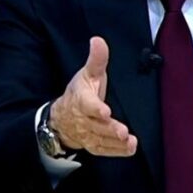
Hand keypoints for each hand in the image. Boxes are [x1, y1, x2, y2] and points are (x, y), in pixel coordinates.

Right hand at [49, 36, 137, 156]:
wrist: (62, 118)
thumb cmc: (79, 93)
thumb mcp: (87, 74)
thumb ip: (96, 59)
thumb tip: (98, 40)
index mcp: (82, 99)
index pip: (87, 104)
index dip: (96, 108)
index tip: (105, 111)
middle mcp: (84, 119)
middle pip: (96, 125)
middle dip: (109, 129)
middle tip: (122, 132)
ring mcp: (88, 134)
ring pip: (101, 139)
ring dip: (115, 142)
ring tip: (129, 141)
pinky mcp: (94, 144)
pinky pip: (104, 150)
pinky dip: (116, 151)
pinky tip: (129, 149)